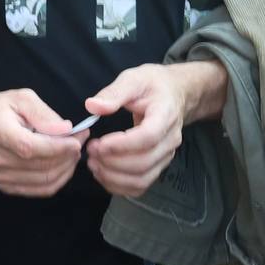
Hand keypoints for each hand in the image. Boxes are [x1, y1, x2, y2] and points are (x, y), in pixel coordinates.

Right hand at [0, 87, 84, 196]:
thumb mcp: (20, 98)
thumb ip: (43, 114)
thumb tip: (65, 130)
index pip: (33, 148)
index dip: (60, 146)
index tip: (78, 137)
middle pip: (42, 166)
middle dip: (69, 155)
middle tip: (80, 141)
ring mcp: (0, 176)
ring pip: (44, 181)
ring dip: (66, 168)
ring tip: (73, 153)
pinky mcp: (5, 185)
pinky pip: (39, 190)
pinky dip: (57, 180)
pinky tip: (63, 166)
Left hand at [80, 60, 212, 197]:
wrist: (174, 94)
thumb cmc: (153, 85)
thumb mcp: (134, 78)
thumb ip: (114, 92)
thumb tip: (92, 106)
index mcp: (166, 115)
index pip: (148, 137)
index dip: (121, 145)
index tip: (99, 143)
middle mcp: (170, 140)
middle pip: (144, 163)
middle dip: (112, 162)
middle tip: (90, 150)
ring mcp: (166, 156)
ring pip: (141, 179)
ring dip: (113, 176)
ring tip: (93, 163)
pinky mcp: (158, 166)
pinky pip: (140, 185)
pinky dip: (118, 185)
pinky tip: (102, 173)